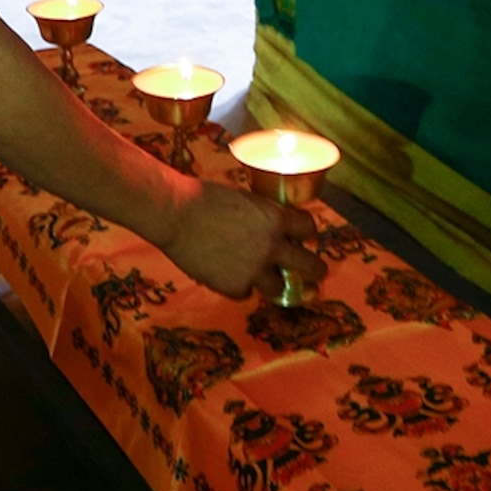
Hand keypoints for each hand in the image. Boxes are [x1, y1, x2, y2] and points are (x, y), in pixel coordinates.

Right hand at [157, 180, 317, 301]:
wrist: (175, 215)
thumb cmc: (204, 199)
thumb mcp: (244, 200)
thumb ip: (263, 217)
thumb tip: (273, 228)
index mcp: (276, 219)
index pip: (308, 229)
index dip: (305, 233)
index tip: (303, 238)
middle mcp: (272, 247)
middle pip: (310, 266)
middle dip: (315, 270)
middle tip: (316, 274)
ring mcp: (255, 271)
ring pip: (279, 287)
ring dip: (273, 282)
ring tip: (264, 278)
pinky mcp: (235, 287)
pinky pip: (246, 292)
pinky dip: (240, 286)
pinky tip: (225, 273)